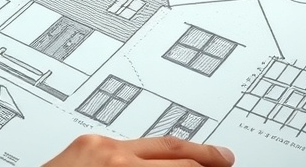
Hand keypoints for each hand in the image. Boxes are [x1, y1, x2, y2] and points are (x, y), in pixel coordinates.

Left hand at [41, 135, 234, 166]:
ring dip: (172, 152)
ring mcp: (94, 143)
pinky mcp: (82, 142)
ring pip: (146, 143)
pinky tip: (153, 162)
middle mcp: (108, 152)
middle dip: (201, 153)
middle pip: (169, 147)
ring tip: (193, 160)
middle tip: (223, 158)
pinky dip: (142, 154)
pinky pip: (122, 145)